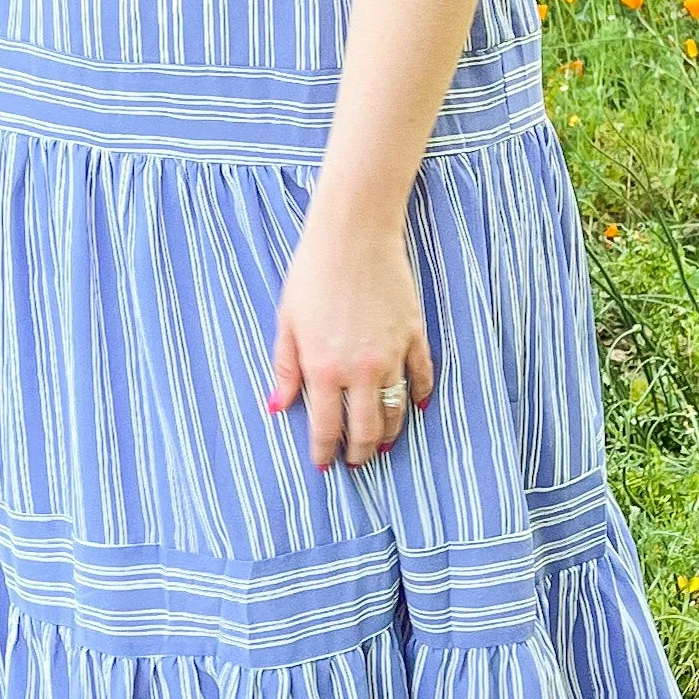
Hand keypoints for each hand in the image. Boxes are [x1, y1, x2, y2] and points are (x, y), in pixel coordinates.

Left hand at [267, 211, 434, 466]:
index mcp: (323, 368)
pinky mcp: (414, 335)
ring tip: (381, 444)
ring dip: (388, 433)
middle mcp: (360, 369)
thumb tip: (277, 407)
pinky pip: (421, 377)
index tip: (323, 464)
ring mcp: (391, 353)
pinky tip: (415, 408)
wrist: (354, 234)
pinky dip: (419, 396)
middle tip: (356, 462)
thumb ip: (284, 368)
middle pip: (365, 429)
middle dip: (360, 453)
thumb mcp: (287, 322)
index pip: (326, 427)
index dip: (324, 451)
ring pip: (395, 410)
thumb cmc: (312, 274)